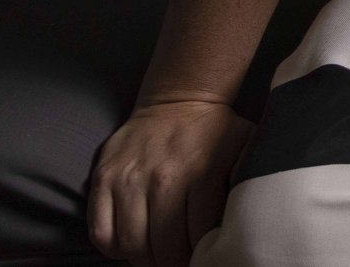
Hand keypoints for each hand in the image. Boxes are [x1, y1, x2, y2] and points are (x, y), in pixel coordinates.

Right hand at [87, 99, 253, 266]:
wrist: (178, 99)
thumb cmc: (215, 131)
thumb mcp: (245, 148)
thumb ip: (247, 181)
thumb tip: (249, 220)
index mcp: (200, 174)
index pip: (198, 237)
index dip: (202, 255)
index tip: (204, 258)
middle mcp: (162, 178)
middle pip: (164, 248)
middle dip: (175, 264)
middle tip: (180, 263)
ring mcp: (128, 179)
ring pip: (131, 245)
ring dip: (146, 260)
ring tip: (158, 257)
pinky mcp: (103, 178)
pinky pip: (100, 232)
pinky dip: (114, 249)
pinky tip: (131, 245)